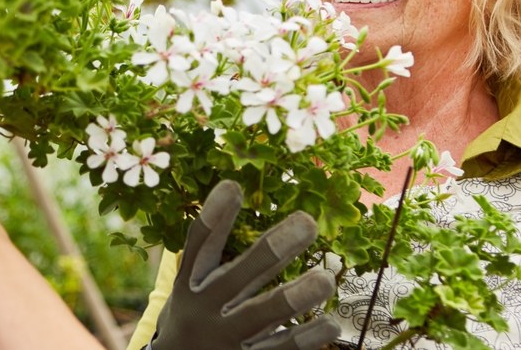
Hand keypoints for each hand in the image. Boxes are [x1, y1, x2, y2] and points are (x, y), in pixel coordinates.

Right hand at [149, 181, 338, 349]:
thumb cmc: (194, 318)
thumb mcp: (192, 287)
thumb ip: (213, 255)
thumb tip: (232, 194)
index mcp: (191, 284)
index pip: (201, 245)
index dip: (214, 217)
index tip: (232, 186)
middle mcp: (204, 310)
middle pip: (238, 277)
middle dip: (272, 250)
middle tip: (308, 222)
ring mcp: (224, 339)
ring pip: (261, 317)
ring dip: (294, 298)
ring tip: (325, 279)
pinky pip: (278, 349)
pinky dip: (304, 337)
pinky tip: (329, 324)